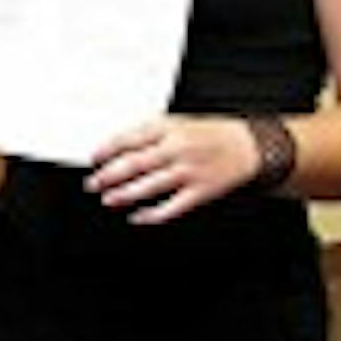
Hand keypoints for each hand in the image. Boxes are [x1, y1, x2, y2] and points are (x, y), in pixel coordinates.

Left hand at [85, 116, 260, 224]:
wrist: (247, 146)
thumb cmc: (208, 134)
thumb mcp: (176, 123)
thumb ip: (147, 133)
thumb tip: (114, 148)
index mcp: (168, 129)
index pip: (128, 139)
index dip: (106, 151)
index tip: (94, 159)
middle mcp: (177, 149)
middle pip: (135, 164)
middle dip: (108, 176)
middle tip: (93, 183)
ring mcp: (189, 172)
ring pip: (149, 186)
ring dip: (124, 195)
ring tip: (108, 199)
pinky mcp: (201, 192)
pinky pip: (171, 207)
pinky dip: (152, 215)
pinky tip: (137, 217)